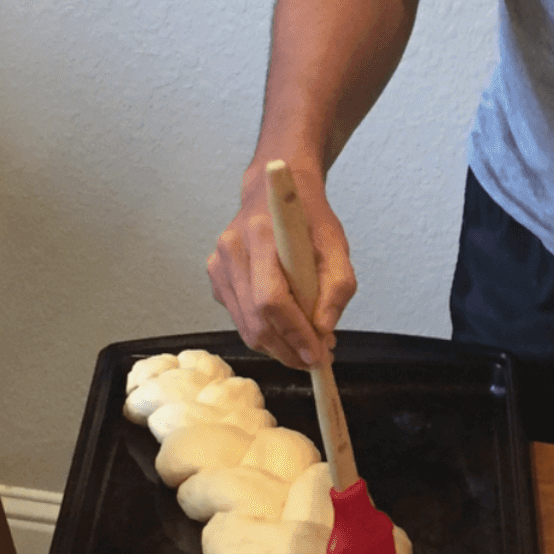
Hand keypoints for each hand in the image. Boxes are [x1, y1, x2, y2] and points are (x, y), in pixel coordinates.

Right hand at [207, 165, 354, 368]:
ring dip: (277, 346)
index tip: (318, 355)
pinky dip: (265, 332)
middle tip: (316, 359)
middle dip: (287, 349)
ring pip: (245, 326)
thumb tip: (323, 330)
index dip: (294, 334)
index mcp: (261, 235)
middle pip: (255, 320)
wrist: (275, 194)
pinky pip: (240, 318)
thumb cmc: (308, 219)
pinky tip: (287, 328)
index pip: (271, 299)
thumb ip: (337, 288)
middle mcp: (232, 249)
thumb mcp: (336, 246)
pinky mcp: (216, 278)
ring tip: (306, 347)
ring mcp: (218, 265)